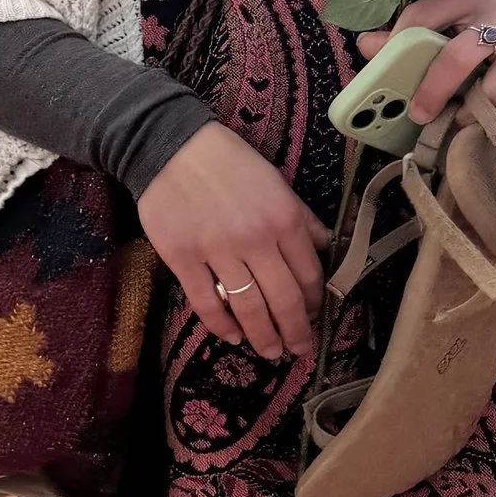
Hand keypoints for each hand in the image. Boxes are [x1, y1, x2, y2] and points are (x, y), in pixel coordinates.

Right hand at [137, 122, 330, 358]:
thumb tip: (326, 244)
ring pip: (248, 307)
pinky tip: (232, 336)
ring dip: (263, 337)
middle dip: (296, 331)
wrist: (170, 144)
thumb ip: (301, 216)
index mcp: (283, 218)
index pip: (308, 273)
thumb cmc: (226, 160)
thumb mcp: (275, 180)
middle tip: (299, 350)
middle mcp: (255, 238)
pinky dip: (222, 326)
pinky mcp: (182, 258)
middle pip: (283, 299)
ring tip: (270, 352)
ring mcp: (216, 250)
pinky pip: (206, 303)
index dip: (315, 303)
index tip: (314, 316)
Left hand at [357, 0, 495, 124]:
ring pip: (494, 93)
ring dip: (476, 113)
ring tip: (470, 114)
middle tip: (421, 115)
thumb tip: (367, 46)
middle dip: (432, 93)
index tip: (388, 78)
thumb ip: (417, 29)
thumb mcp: (461, 14)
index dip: (398, 48)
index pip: (422, 18)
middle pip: (457, 59)